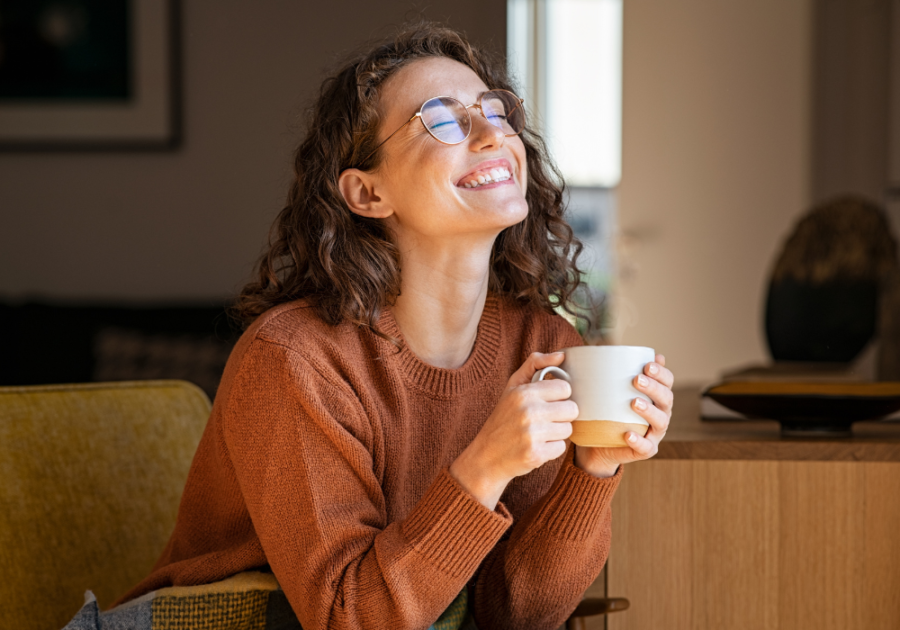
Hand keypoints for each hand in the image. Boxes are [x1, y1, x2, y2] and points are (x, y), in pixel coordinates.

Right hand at [449, 352, 578, 508]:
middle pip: (571, 409)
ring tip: (539, 434)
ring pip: (568, 429)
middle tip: (545, 420)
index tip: (548, 402)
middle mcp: (528, 412)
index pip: (565, 388)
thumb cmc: (503, 418)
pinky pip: (561, 448)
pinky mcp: (536, 454)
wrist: (486, 456)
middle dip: (561, 416)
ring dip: (557, 433)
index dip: (559, 396)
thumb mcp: (512, 387)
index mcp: (524, 393)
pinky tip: (536, 446)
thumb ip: (535, 364)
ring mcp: (532, 434)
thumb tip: (561, 355)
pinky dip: (551, 449)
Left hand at [574, 354, 674, 477]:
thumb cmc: (607, 411)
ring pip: (660, 422)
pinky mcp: (645, 450)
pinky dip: (639, 440)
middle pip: (666, 399)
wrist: (599, 444)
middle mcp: (660, 413)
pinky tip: (628, 434)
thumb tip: (609, 349)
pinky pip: (646, 447)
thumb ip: (612, 373)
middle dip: (654, 387)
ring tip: (634, 402)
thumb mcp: (608, 391)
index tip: (647, 365)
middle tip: (636, 380)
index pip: (667, 381)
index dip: (662, 373)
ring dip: (649, 411)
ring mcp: (654, 433)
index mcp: (656, 396)